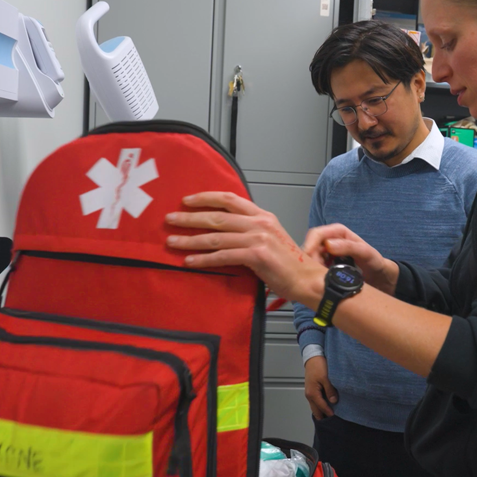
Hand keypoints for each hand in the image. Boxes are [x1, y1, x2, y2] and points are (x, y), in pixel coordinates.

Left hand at [165, 192, 324, 305]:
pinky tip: (190, 261)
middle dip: (190, 218)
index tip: (187, 200)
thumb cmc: (288, 263)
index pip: (229, 199)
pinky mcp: (256, 256)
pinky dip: (204, 259)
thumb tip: (223, 231)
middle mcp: (259, 223)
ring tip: (172, 242)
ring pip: (216, 237)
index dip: (205, 198)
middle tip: (170, 220)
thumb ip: (249, 230)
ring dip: (190, 240)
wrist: (306, 279)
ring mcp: (258, 238)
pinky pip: (223, 256)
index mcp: (262, 216)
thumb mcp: (270, 238)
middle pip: (217, 216)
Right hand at [303, 224, 398, 294]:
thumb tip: (328, 245)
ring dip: (312, 269)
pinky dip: (315, 275)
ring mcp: (326, 254)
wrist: (378, 277)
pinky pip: (314, 269)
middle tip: (315, 274)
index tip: (308, 260)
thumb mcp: (365, 252)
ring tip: (320, 278)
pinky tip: (321, 281)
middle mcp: (329, 241)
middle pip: (310, 247)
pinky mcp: (325, 266)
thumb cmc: (374, 262)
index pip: (316, 234)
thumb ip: (349, 247)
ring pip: (310, 259)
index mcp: (337, 232)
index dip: (310, 245)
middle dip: (309, 260)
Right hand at [304, 356, 337, 419]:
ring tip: (327, 415)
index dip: (328, 412)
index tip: (334, 416)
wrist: (313, 357)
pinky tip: (324, 405)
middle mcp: (309, 395)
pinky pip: (315, 400)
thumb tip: (333, 401)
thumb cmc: (319, 366)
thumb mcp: (326, 378)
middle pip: (315, 409)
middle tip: (329, 421)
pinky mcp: (311, 388)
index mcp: (312, 393)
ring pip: (314, 405)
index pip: (321, 407)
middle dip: (322, 415)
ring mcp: (309, 392)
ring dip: (320, 410)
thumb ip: (330, 390)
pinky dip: (319, 404)